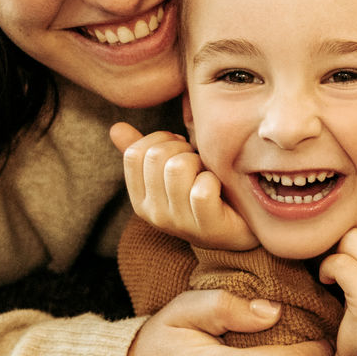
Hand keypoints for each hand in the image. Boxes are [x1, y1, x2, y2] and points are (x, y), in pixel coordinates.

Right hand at [111, 122, 254, 251]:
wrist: (241, 227)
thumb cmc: (202, 192)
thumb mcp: (170, 173)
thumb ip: (144, 152)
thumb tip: (115, 128)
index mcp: (140, 199)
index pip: (134, 154)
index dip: (160, 139)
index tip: (179, 147)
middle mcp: (154, 214)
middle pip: (156, 156)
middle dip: (182, 148)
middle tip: (196, 161)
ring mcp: (178, 223)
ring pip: (178, 168)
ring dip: (198, 162)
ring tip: (205, 173)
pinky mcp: (205, 227)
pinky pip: (201, 190)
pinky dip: (214, 181)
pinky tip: (218, 188)